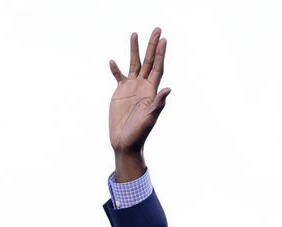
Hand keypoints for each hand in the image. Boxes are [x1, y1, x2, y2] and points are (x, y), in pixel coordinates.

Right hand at [109, 29, 168, 180]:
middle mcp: (142, 86)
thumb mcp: (150, 118)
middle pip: (148, 61)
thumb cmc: (139, 133)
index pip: (158, 68)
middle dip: (152, 45)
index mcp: (151, 91)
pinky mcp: (120, 93)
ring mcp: (131, 88)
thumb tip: (168, 89)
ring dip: (134, 50)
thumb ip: (158, 104)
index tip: (163, 40)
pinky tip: (113, 61)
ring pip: (134, 64)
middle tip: (157, 29)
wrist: (125, 142)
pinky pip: (118, 77)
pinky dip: (115, 69)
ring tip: (134, 34)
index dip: (160, 54)